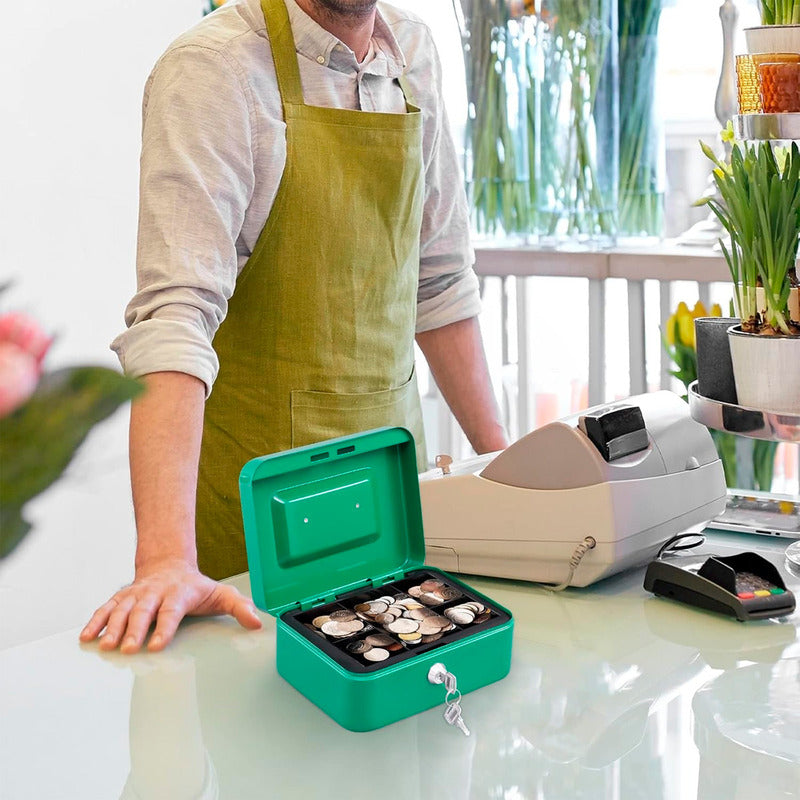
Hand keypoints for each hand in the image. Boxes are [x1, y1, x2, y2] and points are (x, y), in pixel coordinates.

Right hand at [79, 558, 261, 653]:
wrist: (169, 564)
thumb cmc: (195, 587)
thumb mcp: (221, 594)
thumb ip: (239, 607)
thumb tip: (258, 622)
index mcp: (179, 593)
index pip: (171, 611)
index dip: (164, 628)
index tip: (156, 645)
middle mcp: (155, 592)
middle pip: (144, 611)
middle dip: (135, 630)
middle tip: (129, 649)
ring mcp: (137, 594)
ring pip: (122, 610)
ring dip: (113, 628)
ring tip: (106, 646)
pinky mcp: (123, 598)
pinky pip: (106, 608)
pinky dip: (96, 621)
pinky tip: (87, 637)